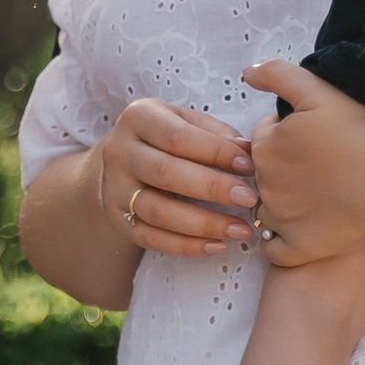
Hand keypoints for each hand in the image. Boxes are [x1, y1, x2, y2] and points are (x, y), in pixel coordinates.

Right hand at [90, 98, 261, 255]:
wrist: (122, 159)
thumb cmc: (165, 136)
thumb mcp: (186, 121)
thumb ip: (215, 133)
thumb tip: (248, 152)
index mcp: (139, 118)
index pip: (178, 136)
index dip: (216, 152)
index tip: (248, 166)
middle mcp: (120, 152)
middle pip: (165, 173)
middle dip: (212, 188)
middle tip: (249, 199)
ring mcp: (116, 188)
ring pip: (158, 212)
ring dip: (203, 224)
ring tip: (240, 230)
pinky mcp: (118, 219)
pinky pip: (151, 238)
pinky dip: (186, 246)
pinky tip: (217, 246)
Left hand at [244, 59, 364, 263]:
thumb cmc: (364, 133)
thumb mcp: (319, 91)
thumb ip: (277, 75)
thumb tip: (247, 74)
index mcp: (265, 146)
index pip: (264, 138)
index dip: (288, 135)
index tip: (317, 139)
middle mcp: (264, 185)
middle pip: (264, 173)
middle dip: (284, 168)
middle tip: (322, 166)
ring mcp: (281, 220)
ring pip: (266, 209)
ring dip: (282, 203)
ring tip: (320, 195)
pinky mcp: (300, 248)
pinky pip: (274, 249)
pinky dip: (283, 241)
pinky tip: (307, 227)